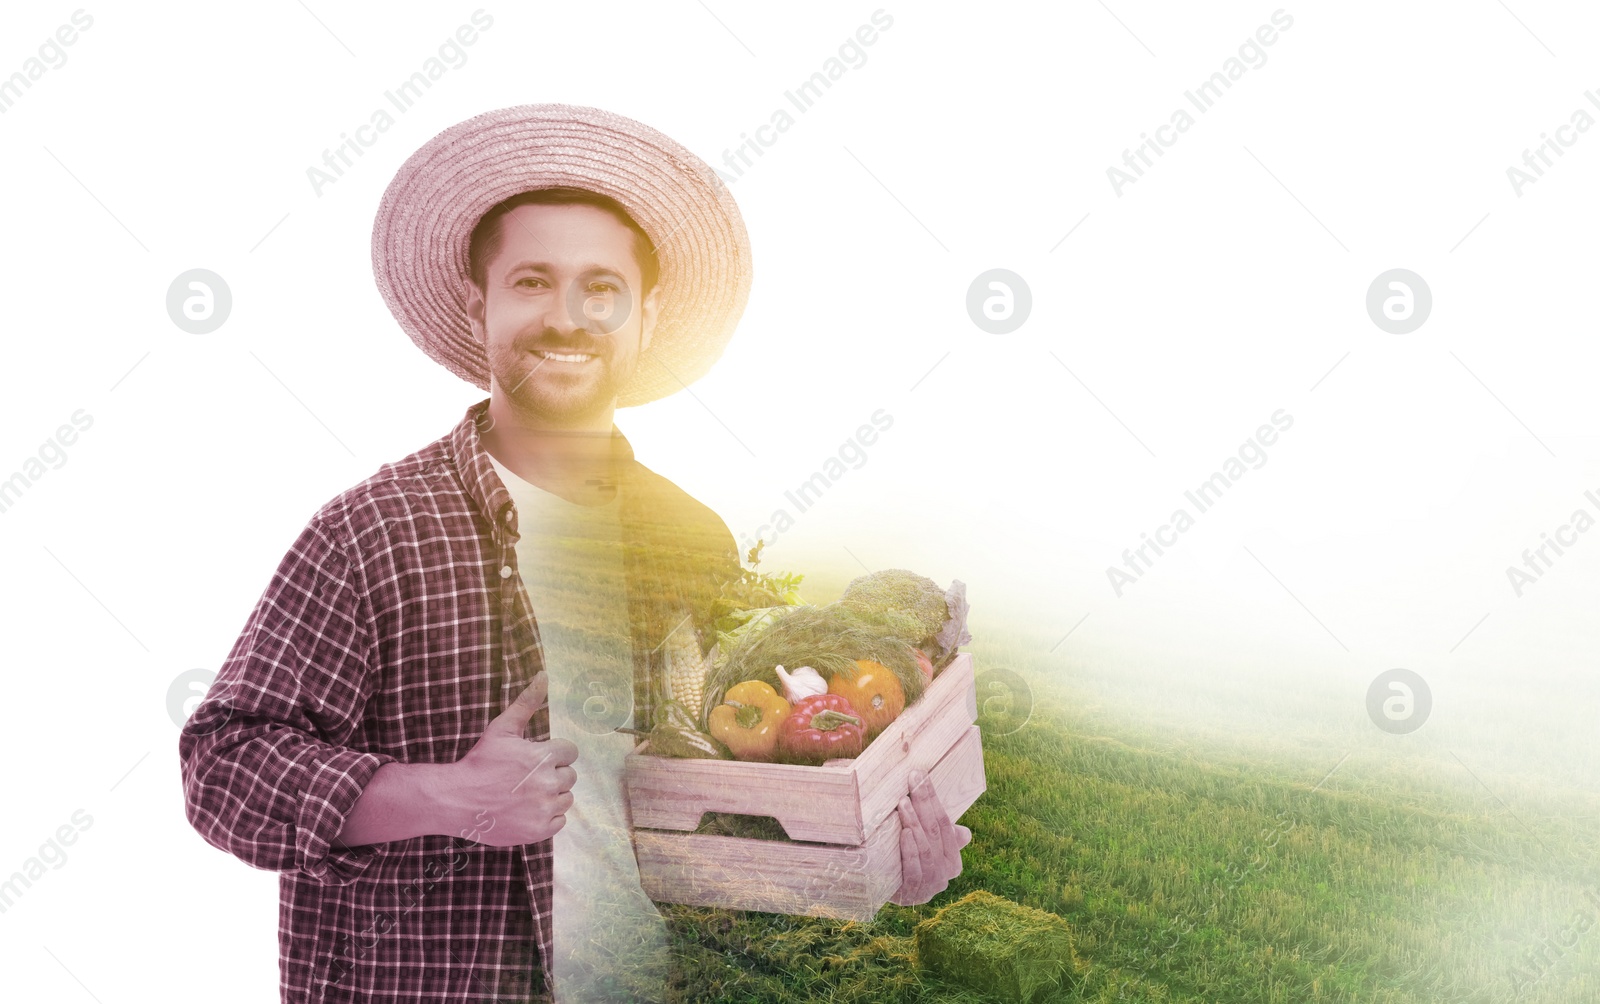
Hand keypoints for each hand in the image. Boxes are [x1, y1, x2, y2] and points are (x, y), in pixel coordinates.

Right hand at [444, 672, 579, 846]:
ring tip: (526, 793)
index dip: (553, 753)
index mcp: (544, 757)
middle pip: (570, 776)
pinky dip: (547, 817)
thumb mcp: (502, 728)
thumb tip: (544, 675)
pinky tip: (526, 810)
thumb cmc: (480, 762)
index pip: (570, 752)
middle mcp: (548, 784)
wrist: (457, 800)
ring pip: (566, 798)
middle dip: (553, 774)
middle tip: (527, 777)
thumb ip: (527, 702)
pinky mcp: (538, 831)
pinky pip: (559, 821)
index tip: (534, 758)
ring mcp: (544, 809)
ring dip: (552, 796)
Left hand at [888, 768, 971, 905]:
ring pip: (926, 848)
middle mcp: (946, 873)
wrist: (885, 894)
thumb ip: (940, 836)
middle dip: (924, 803)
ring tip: (903, 803)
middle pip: (935, 831)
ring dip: (915, 823)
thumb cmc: (908, 863)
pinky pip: (915, 868)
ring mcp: (930, 885)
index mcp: (953, 859)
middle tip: (912, 780)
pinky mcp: (912, 894)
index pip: (944, 822)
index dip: (933, 798)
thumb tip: (963, 834)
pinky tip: (905, 833)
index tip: (920, 776)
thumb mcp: (925, 847)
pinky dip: (910, 850)